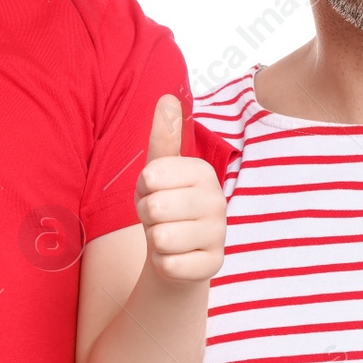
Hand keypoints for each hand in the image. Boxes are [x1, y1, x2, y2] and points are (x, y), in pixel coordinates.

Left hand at [135, 94, 225, 284]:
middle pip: (154, 208)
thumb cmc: (166, 205)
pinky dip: (163, 263)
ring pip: (161, 237)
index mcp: (203, 172)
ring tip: (167, 235)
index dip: (143, 189)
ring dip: (155, 240)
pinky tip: (176, 257)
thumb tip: (168, 97)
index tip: (156, 192)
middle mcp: (217, 201)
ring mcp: (218, 234)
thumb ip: (164, 136)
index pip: (150, 177)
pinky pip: (169, 264)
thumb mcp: (159, 171)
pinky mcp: (213, 265)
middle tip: (160, 217)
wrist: (178, 253)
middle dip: (147, 216)